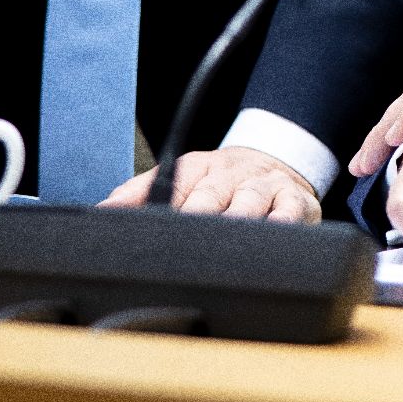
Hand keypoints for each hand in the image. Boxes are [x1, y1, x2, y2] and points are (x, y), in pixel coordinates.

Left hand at [100, 146, 318, 223]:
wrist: (275, 163)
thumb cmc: (222, 182)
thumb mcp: (182, 178)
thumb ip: (142, 193)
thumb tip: (104, 210)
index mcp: (200, 169)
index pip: (176, 183)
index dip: (161, 201)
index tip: (147, 223)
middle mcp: (232, 175)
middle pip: (210, 195)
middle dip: (196, 215)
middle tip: (182, 238)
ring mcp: (265, 187)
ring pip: (250, 203)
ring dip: (237, 220)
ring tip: (227, 237)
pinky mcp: (297, 202)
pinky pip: (290, 214)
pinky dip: (282, 225)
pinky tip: (271, 236)